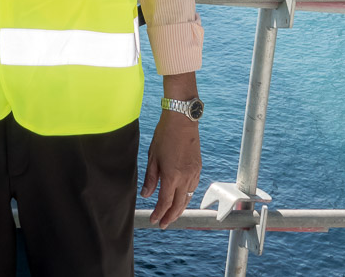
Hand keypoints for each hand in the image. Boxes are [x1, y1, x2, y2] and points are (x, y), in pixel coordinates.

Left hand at [141, 112, 201, 229]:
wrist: (182, 120)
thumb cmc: (165, 135)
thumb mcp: (153, 157)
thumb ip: (150, 178)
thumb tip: (146, 195)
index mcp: (172, 176)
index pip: (165, 202)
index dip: (159, 213)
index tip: (153, 220)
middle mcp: (185, 177)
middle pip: (178, 205)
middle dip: (170, 217)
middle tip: (163, 224)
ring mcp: (194, 173)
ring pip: (188, 198)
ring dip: (179, 209)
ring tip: (171, 215)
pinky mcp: (198, 168)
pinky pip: (193, 188)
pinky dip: (187, 197)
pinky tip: (181, 198)